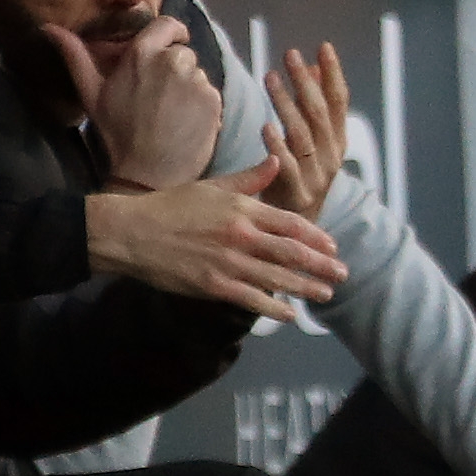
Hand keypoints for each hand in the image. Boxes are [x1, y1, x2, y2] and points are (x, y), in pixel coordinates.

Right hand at [50, 16, 218, 190]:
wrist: (147, 175)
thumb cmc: (117, 134)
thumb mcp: (91, 94)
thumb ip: (75, 56)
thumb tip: (48, 27)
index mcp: (143, 53)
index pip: (167, 24)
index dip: (170, 33)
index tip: (167, 46)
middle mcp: (174, 60)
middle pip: (181, 52)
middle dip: (173, 67)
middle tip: (159, 94)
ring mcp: (197, 80)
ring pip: (197, 73)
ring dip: (188, 86)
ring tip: (171, 112)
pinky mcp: (214, 100)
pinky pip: (210, 92)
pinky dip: (202, 104)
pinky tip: (186, 122)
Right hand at [85, 155, 346, 320]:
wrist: (132, 233)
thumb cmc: (170, 206)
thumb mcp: (212, 186)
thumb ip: (249, 179)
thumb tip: (277, 161)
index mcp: (242, 209)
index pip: (290, 223)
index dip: (316, 236)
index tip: (333, 245)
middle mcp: (241, 236)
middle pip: (292, 252)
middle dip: (321, 264)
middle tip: (342, 274)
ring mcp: (229, 263)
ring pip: (278, 277)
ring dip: (306, 287)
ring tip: (325, 294)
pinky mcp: (214, 286)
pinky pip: (252, 299)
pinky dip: (274, 309)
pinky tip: (290, 314)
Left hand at [260, 43, 350, 219]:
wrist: (297, 232)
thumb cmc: (298, 178)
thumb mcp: (310, 142)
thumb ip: (313, 108)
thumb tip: (313, 67)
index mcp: (337, 141)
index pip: (339, 101)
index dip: (333, 73)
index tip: (323, 46)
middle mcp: (331, 156)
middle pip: (320, 113)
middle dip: (305, 81)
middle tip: (290, 54)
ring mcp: (317, 176)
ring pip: (302, 134)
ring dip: (286, 104)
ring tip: (270, 77)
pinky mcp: (298, 193)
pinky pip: (288, 167)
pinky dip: (278, 146)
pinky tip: (266, 125)